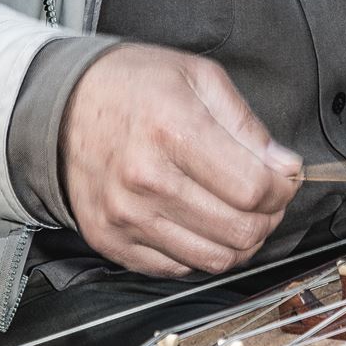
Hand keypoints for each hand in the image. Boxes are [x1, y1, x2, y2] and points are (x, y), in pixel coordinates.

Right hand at [60, 44, 301, 277]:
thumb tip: (285, 168)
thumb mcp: (198, 77)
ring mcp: (126, 217)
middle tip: (265, 199)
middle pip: (239, 230)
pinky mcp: (111, 242)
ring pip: (215, 260)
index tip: (282, 179)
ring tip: (237, 213)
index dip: (282, 189)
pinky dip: (200, 252)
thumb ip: (247, 125)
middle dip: (268, 218)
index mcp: (173, 130)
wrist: (61, 106)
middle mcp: (147, 180)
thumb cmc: (134, 85)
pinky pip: (178, 269)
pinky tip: (199, 222)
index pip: (253, 189)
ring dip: (240, 241)